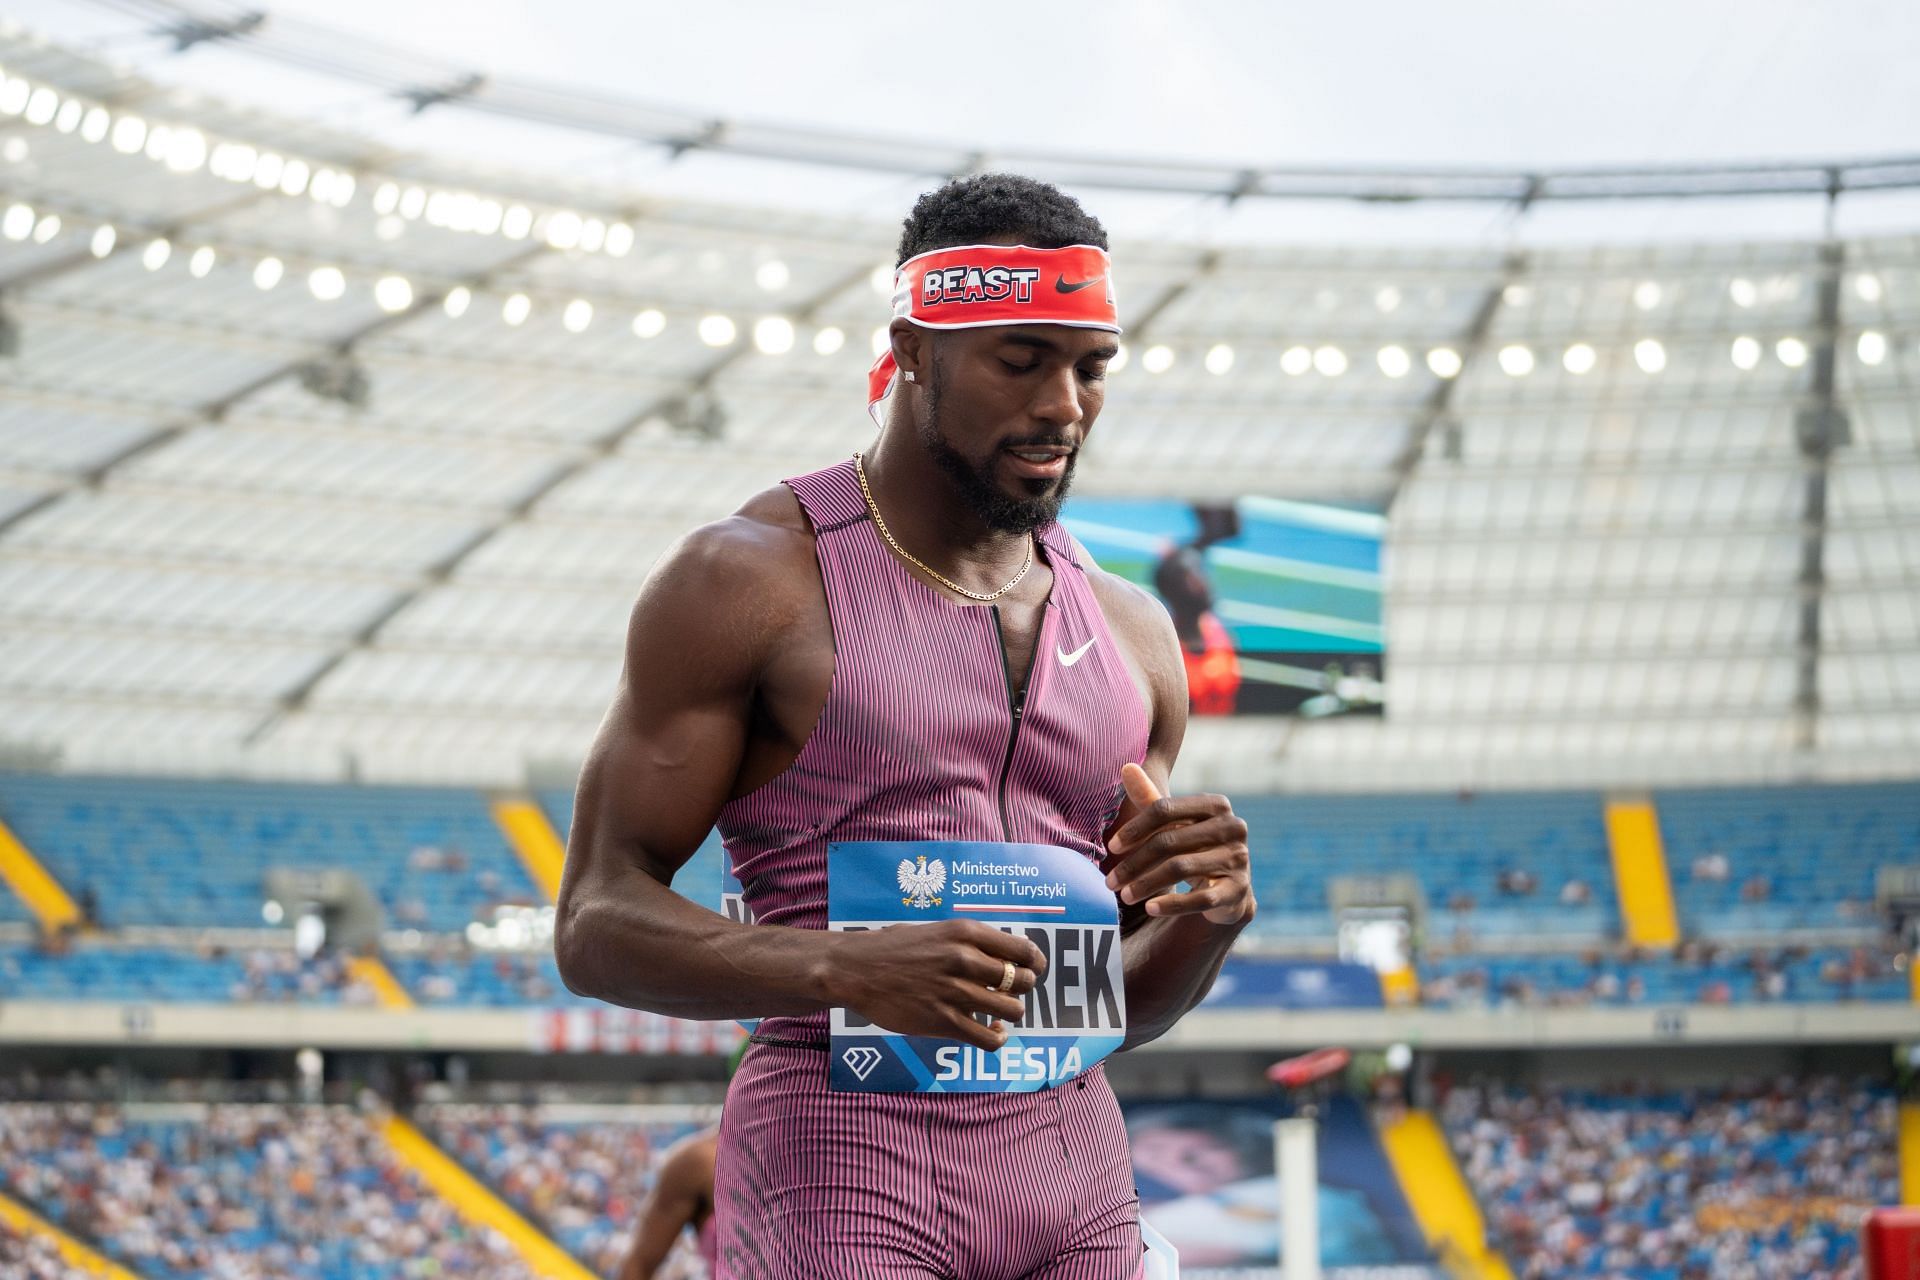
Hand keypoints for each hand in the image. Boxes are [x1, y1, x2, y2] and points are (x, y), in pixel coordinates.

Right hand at [826, 920, 1047, 1050]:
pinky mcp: (943, 1021)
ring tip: (999, 1012)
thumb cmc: (895, 948)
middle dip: (1022, 989)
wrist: (855, 969)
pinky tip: (993, 1033)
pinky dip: (998, 1038)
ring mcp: (954, 992)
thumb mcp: (937, 930)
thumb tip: (1006, 957)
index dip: (1035, 964)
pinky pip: (989, 1038)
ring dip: (1010, 1013)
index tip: (1032, 970)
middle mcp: (965, 960)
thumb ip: (971, 942)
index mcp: (966, 933)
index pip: (1024, 950)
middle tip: (1010, 992)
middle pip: (1022, 981)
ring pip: (1012, 1010)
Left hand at [1104, 763, 1254, 925]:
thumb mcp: (1174, 823)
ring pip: (1181, 869)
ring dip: (1147, 884)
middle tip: (1111, 881)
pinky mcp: (1239, 890)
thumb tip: (1126, 767)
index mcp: (1216, 805)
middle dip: (1134, 863)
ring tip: (1125, 896)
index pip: (1164, 809)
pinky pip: (1201, 898)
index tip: (1112, 846)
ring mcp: (1239, 859)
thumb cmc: (1195, 846)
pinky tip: (1150, 908)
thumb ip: (1150, 797)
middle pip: (1169, 841)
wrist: (1230, 885)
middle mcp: (1233, 828)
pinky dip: (1172, 904)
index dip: (1135, 828)